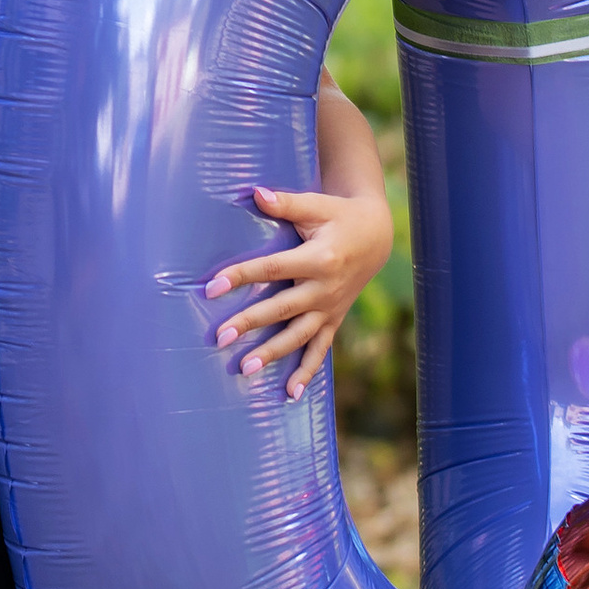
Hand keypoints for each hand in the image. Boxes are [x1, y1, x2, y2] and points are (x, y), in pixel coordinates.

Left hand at [206, 182, 395, 400]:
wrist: (376, 236)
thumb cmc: (339, 216)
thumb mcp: (317, 204)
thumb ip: (286, 203)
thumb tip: (255, 193)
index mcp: (320, 259)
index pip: (273, 269)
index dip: (242, 276)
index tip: (212, 287)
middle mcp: (325, 289)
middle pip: (282, 308)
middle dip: (250, 323)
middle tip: (220, 337)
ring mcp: (330, 308)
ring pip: (299, 336)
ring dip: (273, 354)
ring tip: (245, 369)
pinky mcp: (334, 320)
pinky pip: (321, 350)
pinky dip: (307, 372)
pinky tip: (290, 394)